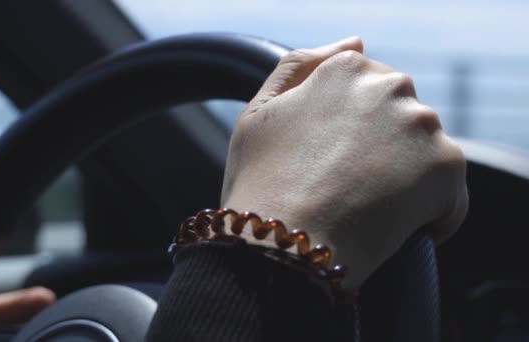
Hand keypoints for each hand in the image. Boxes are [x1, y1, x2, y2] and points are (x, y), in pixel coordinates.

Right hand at [221, 37, 467, 287]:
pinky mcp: (446, 168)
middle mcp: (391, 86)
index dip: (350, 133)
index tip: (332, 162)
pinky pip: (450, 195)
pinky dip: (431, 214)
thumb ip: (301, 65)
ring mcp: (422, 125)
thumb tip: (357, 40)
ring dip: (406, 180)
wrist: (282, 244)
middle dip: (382, 151)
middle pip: (399, 121)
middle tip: (347, 189)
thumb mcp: (260, 111)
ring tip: (368, 210)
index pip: (368, 94)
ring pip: (425, 155)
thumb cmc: (261, 182)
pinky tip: (394, 229)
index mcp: (347, 69)